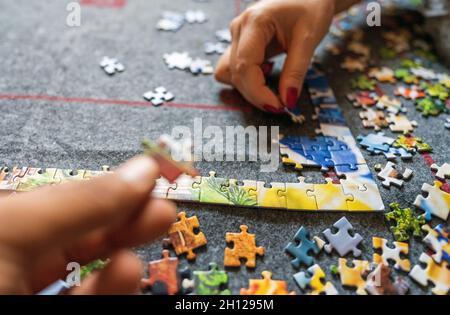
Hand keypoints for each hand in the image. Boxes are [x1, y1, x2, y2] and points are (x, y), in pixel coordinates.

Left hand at [0, 156, 175, 293]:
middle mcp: (13, 254)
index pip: (62, 196)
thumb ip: (81, 203)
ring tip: (154, 228)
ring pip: (86, 267)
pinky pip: (82, 299)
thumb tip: (141, 172)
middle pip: (80, 229)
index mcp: (4, 222)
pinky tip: (129, 270)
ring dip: (124, 248)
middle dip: (125, 215)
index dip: (107, 183)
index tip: (150, 176)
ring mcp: (27, 292)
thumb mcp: (16, 233)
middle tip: (162, 206)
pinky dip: (111, 286)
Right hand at [215, 0, 335, 112]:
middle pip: (236, 74)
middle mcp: (239, 28)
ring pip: (229, 73)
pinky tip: (265, 73)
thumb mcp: (309, 39)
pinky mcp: (238, 43)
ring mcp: (235, 35)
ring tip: (272, 85)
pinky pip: (232, 69)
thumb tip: (288, 101)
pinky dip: (246, 79)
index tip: (278, 107)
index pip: (245, 66)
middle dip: (256, 95)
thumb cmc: (310, 7)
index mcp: (254, 22)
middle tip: (281, 104)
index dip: (258, 93)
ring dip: (248, 88)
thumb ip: (296, 71)